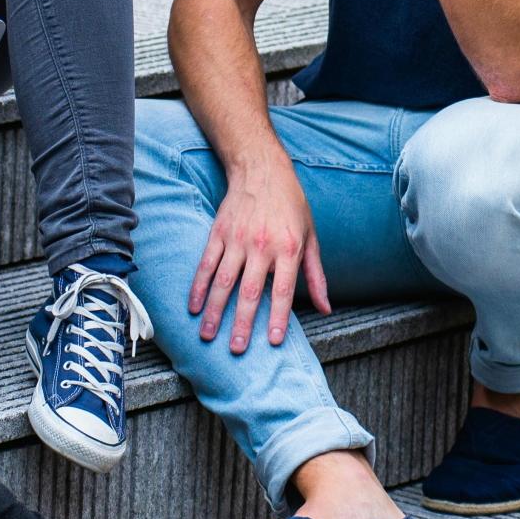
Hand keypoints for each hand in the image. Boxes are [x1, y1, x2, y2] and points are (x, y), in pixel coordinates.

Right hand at [190, 159, 331, 351]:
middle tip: (237, 349)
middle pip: (250, 291)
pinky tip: (194, 307)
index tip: (274, 342)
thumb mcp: (311, 237)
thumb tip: (325, 308)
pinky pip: (206, 264)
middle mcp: (262, 246)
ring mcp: (237, 240)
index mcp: (288, 248)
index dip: (279, 317)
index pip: (283, 290)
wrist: (262, 169)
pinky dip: (198, 287)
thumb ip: (315, 275)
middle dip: (243, 323)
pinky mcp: (218, 233)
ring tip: (208, 336)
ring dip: (215, 311)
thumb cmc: (291, 205)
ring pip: (223, 282)